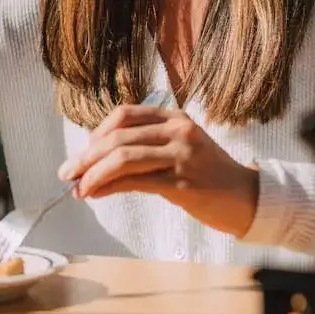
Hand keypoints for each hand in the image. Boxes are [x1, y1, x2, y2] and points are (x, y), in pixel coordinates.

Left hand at [58, 104, 260, 237]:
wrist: (248, 198)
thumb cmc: (207, 175)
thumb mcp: (179, 150)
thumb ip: (144, 149)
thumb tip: (95, 163)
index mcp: (174, 117)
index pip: (124, 115)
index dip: (96, 133)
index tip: (82, 154)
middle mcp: (177, 130)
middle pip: (118, 136)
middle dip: (86, 156)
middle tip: (66, 173)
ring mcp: (181, 155)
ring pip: (123, 157)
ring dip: (93, 173)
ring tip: (78, 188)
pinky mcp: (182, 183)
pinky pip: (136, 181)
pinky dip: (109, 186)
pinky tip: (96, 193)